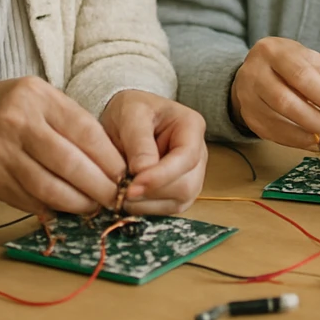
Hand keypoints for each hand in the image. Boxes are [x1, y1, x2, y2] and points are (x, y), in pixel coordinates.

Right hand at [0, 77, 125, 214]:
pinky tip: (65, 209)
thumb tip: (110, 156)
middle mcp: (17, 123)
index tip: (125, 172)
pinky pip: (26, 199)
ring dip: (76, 202)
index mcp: (37, 97)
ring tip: (94, 206)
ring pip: (47, 186)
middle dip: (98, 184)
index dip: (107, 156)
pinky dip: (50, 207)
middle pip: (67, 162)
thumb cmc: (8, 108)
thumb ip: (70, 119)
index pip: (83, 129)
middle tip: (116, 197)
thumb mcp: (40, 97)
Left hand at [100, 91, 207, 213]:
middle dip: (153, 192)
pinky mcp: (179, 191)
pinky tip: (129, 195)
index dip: (161, 176)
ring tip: (122, 190)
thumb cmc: (131, 110)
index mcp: (191, 126)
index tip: (132, 186)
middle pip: (187, 184)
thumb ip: (138, 142)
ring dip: (148, 202)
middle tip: (122, 191)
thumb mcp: (131, 115)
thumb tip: (142, 172)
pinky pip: (168, 209)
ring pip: (179, 201)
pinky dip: (146, 208)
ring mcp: (191, 174)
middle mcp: (198, 153)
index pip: (187, 157)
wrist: (127, 118)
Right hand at [232, 37, 319, 149]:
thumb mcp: (309, 60)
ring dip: (305, 132)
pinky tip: (312, 141)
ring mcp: (247, 96)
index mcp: (274, 51)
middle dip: (314, 118)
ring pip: (276, 120)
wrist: (257, 68)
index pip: (300, 75)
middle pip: (285, 101)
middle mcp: (254, 72)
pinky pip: (271, 133)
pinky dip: (294, 140)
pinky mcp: (248, 116)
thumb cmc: (289, 62)